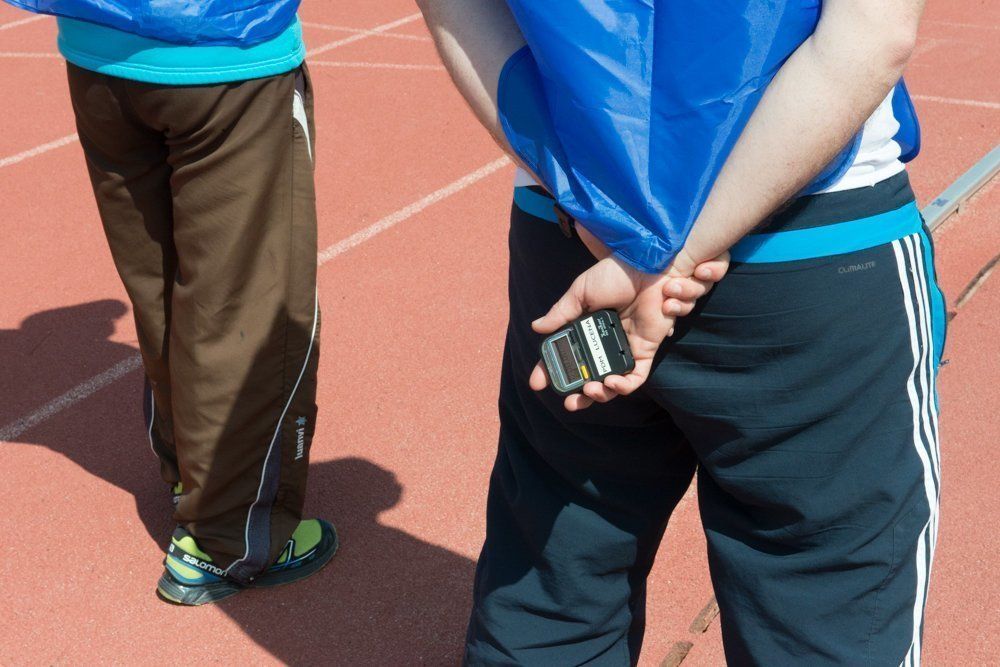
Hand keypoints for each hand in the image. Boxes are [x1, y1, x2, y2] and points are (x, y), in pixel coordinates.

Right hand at [529, 249, 728, 410]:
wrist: (647, 266)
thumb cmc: (615, 274)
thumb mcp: (582, 291)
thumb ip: (561, 313)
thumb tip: (536, 328)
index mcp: (587, 329)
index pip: (567, 355)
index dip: (552, 370)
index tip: (538, 383)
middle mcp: (605, 342)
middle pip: (590, 376)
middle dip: (579, 395)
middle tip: (570, 401)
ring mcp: (625, 348)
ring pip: (613, 383)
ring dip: (601, 393)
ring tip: (590, 390)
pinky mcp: (645, 350)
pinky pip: (636, 377)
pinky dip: (625, 386)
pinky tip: (612, 383)